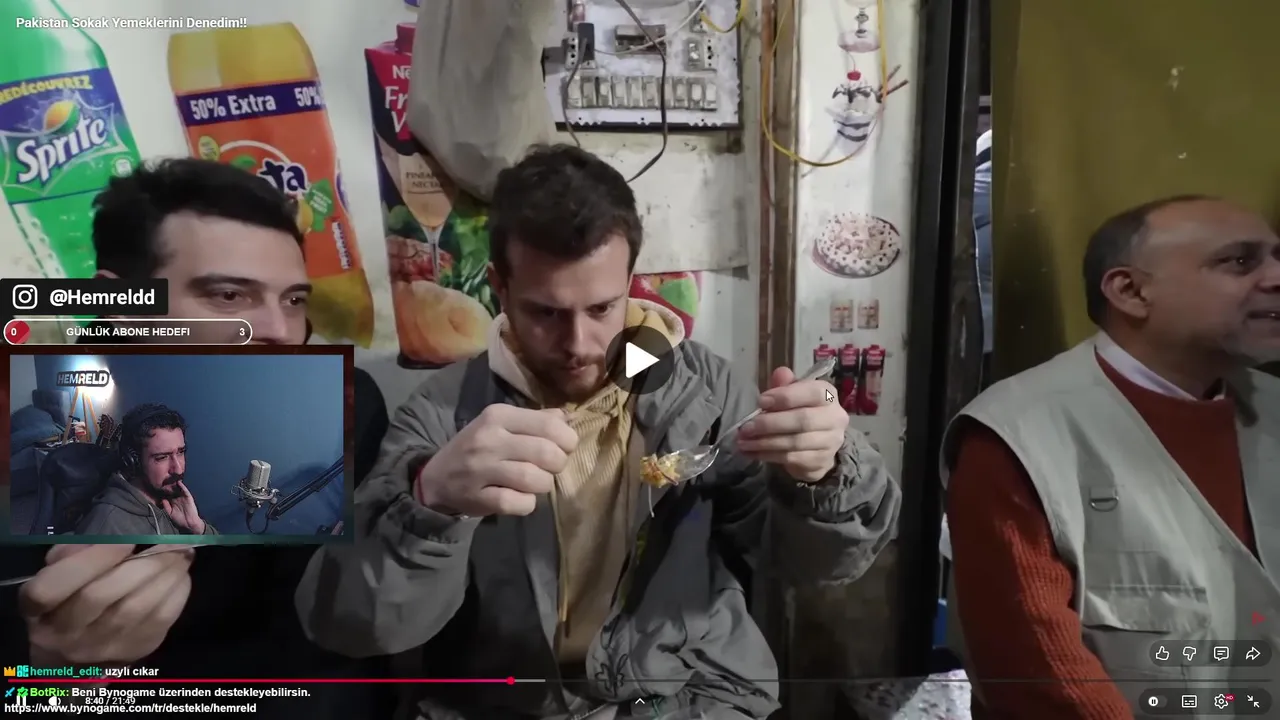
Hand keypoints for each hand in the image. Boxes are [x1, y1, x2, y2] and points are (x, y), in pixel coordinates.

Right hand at [20, 544, 193, 665]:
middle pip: (101, 595)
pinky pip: (161, 619)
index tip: (125, 540)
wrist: (75, 660)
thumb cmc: (67, 604)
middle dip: (141, 562)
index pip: (51, 588)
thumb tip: (113, 537)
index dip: (90, 560)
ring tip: (182, 552)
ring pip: (137, 607)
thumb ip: (72, 554)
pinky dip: (177, 591)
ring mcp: (101, 648)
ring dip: (167, 573)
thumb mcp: (56, 576)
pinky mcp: (133, 651)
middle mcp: (65, 635)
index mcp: (37, 611)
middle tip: (170, 540)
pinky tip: (181, 574)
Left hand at [160, 482, 203, 533]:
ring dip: (175, 484)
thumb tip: (162, 499)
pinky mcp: (188, 497)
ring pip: (178, 489)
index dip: (163, 490)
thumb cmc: (179, 520)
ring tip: (171, 478)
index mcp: (172, 502)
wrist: (189, 523)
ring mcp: (182, 497)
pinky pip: (185, 491)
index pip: (167, 494)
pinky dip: (182, 486)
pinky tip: (179, 482)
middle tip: (164, 479)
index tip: (158, 486)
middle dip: (169, 485)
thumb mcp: (170, 513)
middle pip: (172, 490)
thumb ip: (166, 506)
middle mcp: (177, 498)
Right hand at [415, 405, 577, 516]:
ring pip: (536, 480)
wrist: (436, 478)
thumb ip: (536, 419)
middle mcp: (489, 440)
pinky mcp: (479, 498)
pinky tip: (521, 497)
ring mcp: (482, 470)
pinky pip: (520, 503)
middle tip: (550, 467)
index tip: (563, 447)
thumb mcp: (501, 424)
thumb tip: (568, 418)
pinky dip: (527, 503)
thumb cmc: (477, 448)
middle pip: (547, 454)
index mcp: (498, 416)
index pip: (550, 426)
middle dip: (558, 464)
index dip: (567, 440)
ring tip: (536, 482)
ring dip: (544, 484)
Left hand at [737, 366, 848, 482]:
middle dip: (770, 424)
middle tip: (746, 428)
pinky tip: (752, 453)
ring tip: (743, 442)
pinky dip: (769, 456)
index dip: (785, 397)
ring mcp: (831, 442)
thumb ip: (785, 385)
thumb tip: (780, 373)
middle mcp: (835, 418)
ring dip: (765, 443)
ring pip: (795, 442)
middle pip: (803, 420)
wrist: (817, 446)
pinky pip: (792, 459)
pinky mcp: (821, 462)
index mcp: (828, 395)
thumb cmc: (801, 413)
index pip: (812, 393)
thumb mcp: (792, 396)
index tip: (760, 402)